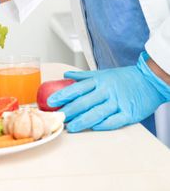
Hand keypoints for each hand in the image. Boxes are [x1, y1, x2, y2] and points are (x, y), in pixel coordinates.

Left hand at [47, 52, 169, 131]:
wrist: (149, 80)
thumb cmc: (124, 78)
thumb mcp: (102, 73)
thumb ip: (83, 76)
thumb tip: (65, 75)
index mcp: (98, 81)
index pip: (77, 88)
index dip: (63, 95)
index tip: (51, 102)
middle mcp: (107, 91)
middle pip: (85, 102)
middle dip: (70, 110)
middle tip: (58, 118)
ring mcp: (118, 102)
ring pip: (97, 112)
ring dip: (83, 120)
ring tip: (70, 127)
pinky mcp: (129, 113)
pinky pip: (115, 120)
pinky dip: (104, 124)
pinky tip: (94, 127)